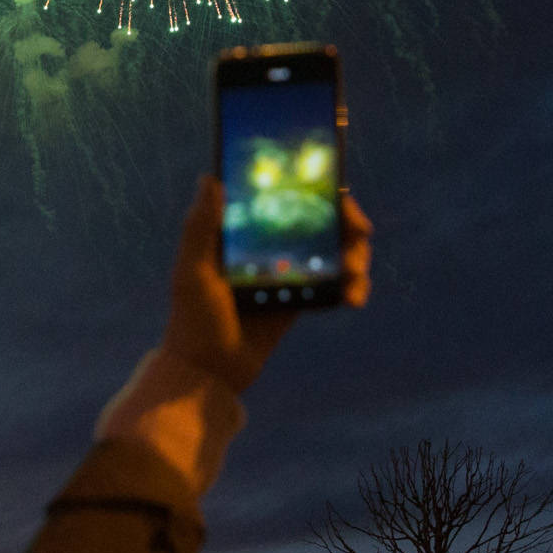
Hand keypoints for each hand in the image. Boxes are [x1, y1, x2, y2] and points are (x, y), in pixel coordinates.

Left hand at [165, 175, 371, 392]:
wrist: (209, 372)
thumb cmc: (192, 319)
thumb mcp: (192, 271)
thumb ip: (199, 228)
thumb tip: (209, 179)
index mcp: (241, 230)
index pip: (281, 195)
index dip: (311, 185)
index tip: (334, 186)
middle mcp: (267, 245)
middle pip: (317, 219)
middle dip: (346, 220)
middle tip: (360, 229)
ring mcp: (287, 271)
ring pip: (334, 250)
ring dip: (356, 254)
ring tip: (356, 272)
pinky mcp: (300, 299)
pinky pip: (336, 284)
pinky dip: (352, 287)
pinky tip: (353, 297)